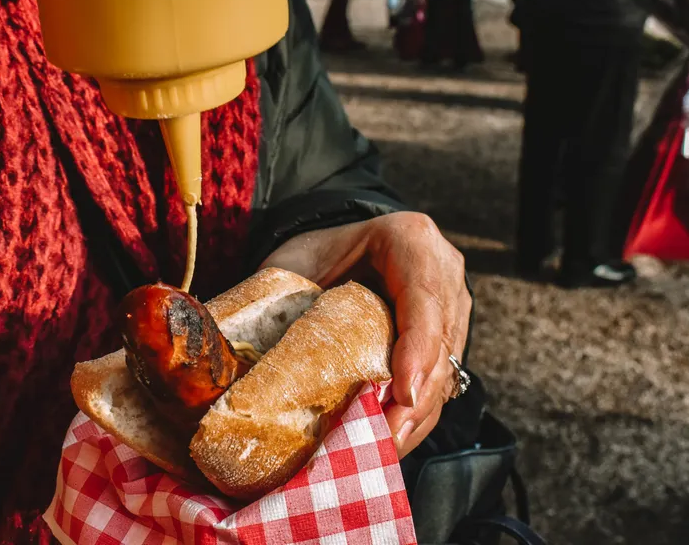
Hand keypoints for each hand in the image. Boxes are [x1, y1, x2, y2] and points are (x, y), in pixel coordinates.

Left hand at [262, 212, 470, 457]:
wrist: (340, 247)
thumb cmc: (314, 253)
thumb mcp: (295, 260)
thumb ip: (280, 292)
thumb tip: (236, 347)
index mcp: (410, 240)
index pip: (423, 298)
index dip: (417, 348)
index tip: (401, 393)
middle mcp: (443, 272)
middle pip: (442, 343)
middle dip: (417, 398)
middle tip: (387, 438)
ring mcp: (452, 308)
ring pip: (447, 369)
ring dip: (418, 416)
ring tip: (385, 448)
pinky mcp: (449, 340)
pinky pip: (441, 383)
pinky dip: (416, 416)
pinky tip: (389, 441)